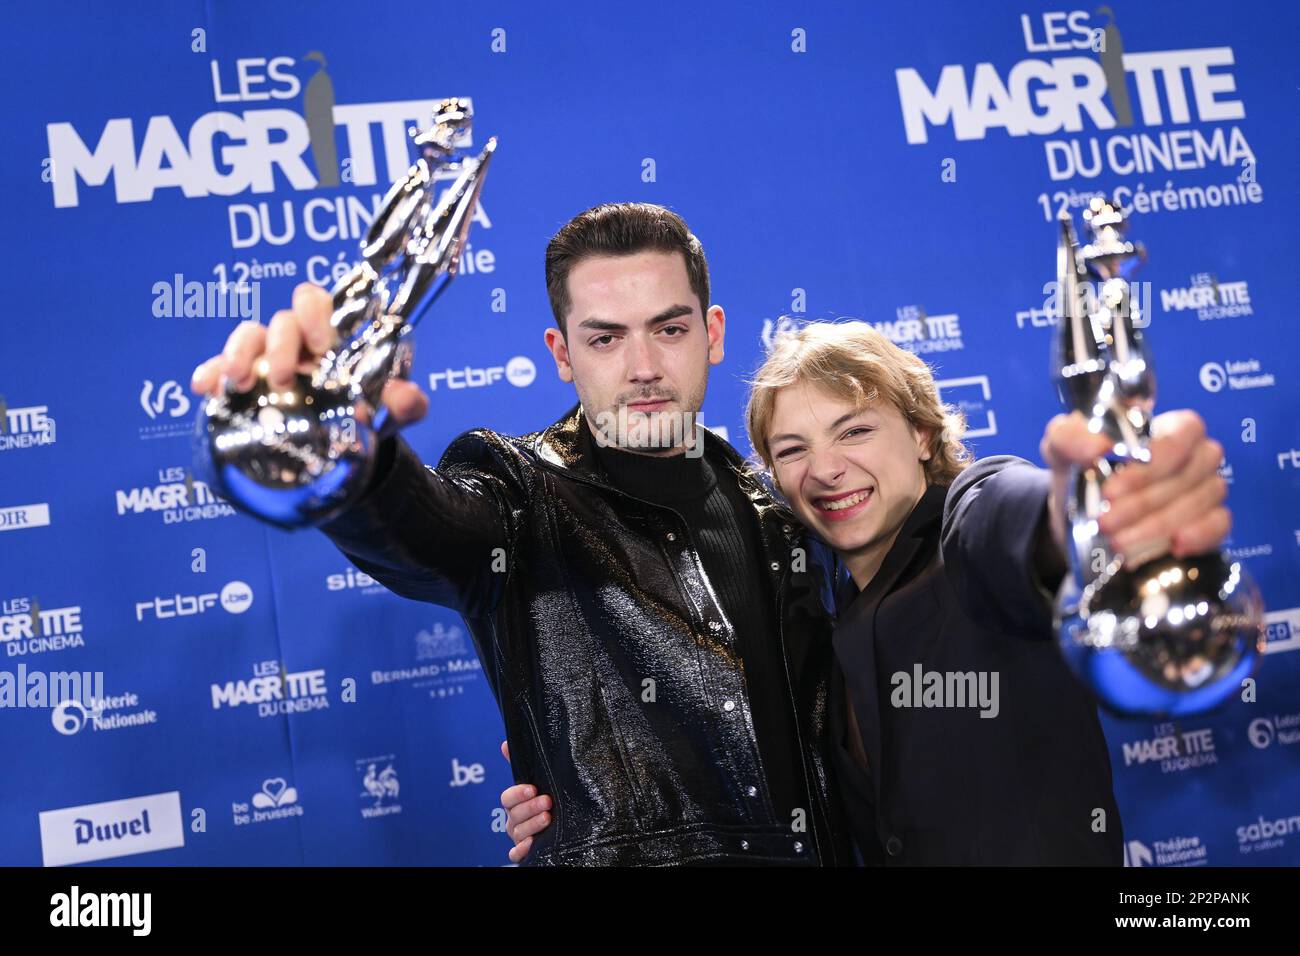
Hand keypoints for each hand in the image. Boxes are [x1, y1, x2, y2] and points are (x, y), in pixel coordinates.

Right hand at [189, 282, 428, 427]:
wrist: (344, 443)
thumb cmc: (370, 410)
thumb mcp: (391, 409)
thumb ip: (406, 402)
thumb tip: (410, 399)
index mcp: (334, 334)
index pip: (318, 301)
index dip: (316, 314)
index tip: (323, 345)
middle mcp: (299, 340)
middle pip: (281, 320)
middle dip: (280, 344)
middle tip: (284, 378)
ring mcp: (268, 358)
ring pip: (248, 336)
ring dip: (240, 353)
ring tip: (240, 383)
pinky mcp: (245, 380)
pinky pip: (221, 366)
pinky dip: (211, 373)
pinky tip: (204, 387)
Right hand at [499, 740, 551, 863]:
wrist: (564, 825)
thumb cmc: (546, 801)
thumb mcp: (538, 782)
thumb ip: (523, 765)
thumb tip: (505, 743)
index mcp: (516, 803)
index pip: (508, 798)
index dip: (518, 793)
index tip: (533, 788)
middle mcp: (514, 820)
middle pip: (514, 815)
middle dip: (530, 807)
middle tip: (547, 801)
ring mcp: (519, 837)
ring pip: (518, 833)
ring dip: (532, 825)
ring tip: (548, 818)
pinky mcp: (524, 852)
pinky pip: (516, 854)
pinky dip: (521, 850)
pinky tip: (532, 844)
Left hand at [1040, 409, 1229, 565]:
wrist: (1078, 514)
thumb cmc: (1080, 470)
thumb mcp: (1062, 446)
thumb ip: (1070, 435)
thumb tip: (1097, 446)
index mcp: (1169, 427)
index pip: (1182, 434)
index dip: (1151, 463)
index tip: (1111, 490)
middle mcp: (1196, 454)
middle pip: (1187, 474)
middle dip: (1142, 503)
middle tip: (1105, 522)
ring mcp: (1208, 487)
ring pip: (1198, 503)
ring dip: (1156, 526)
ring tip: (1117, 541)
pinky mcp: (1212, 520)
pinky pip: (1219, 525)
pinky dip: (1197, 536)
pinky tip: (1172, 546)